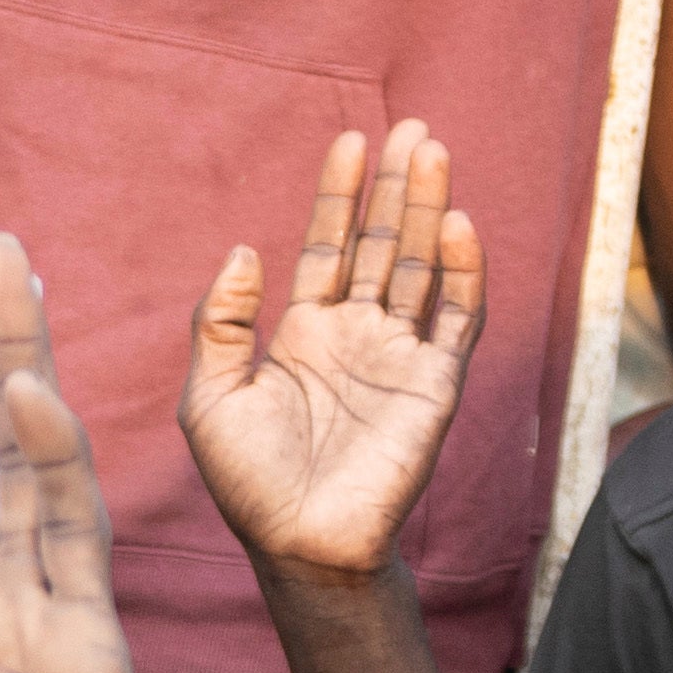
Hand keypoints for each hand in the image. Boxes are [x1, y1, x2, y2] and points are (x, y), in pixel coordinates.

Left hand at [183, 120, 485, 580]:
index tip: (347, 142)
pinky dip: (462, 273)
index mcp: (303, 333)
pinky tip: (457, 226)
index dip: (338, 195)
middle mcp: (355, 335)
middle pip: (380, 243)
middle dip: (394, 187)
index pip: (328, 246)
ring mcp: (399, 356)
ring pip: (419, 267)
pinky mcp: (434, 385)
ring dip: (428, 210)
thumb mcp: (210, 398)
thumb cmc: (250, 483)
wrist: (300, 545)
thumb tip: (243, 249)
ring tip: (431, 150)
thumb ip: (219, 324)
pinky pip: (456, 319)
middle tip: (408, 128)